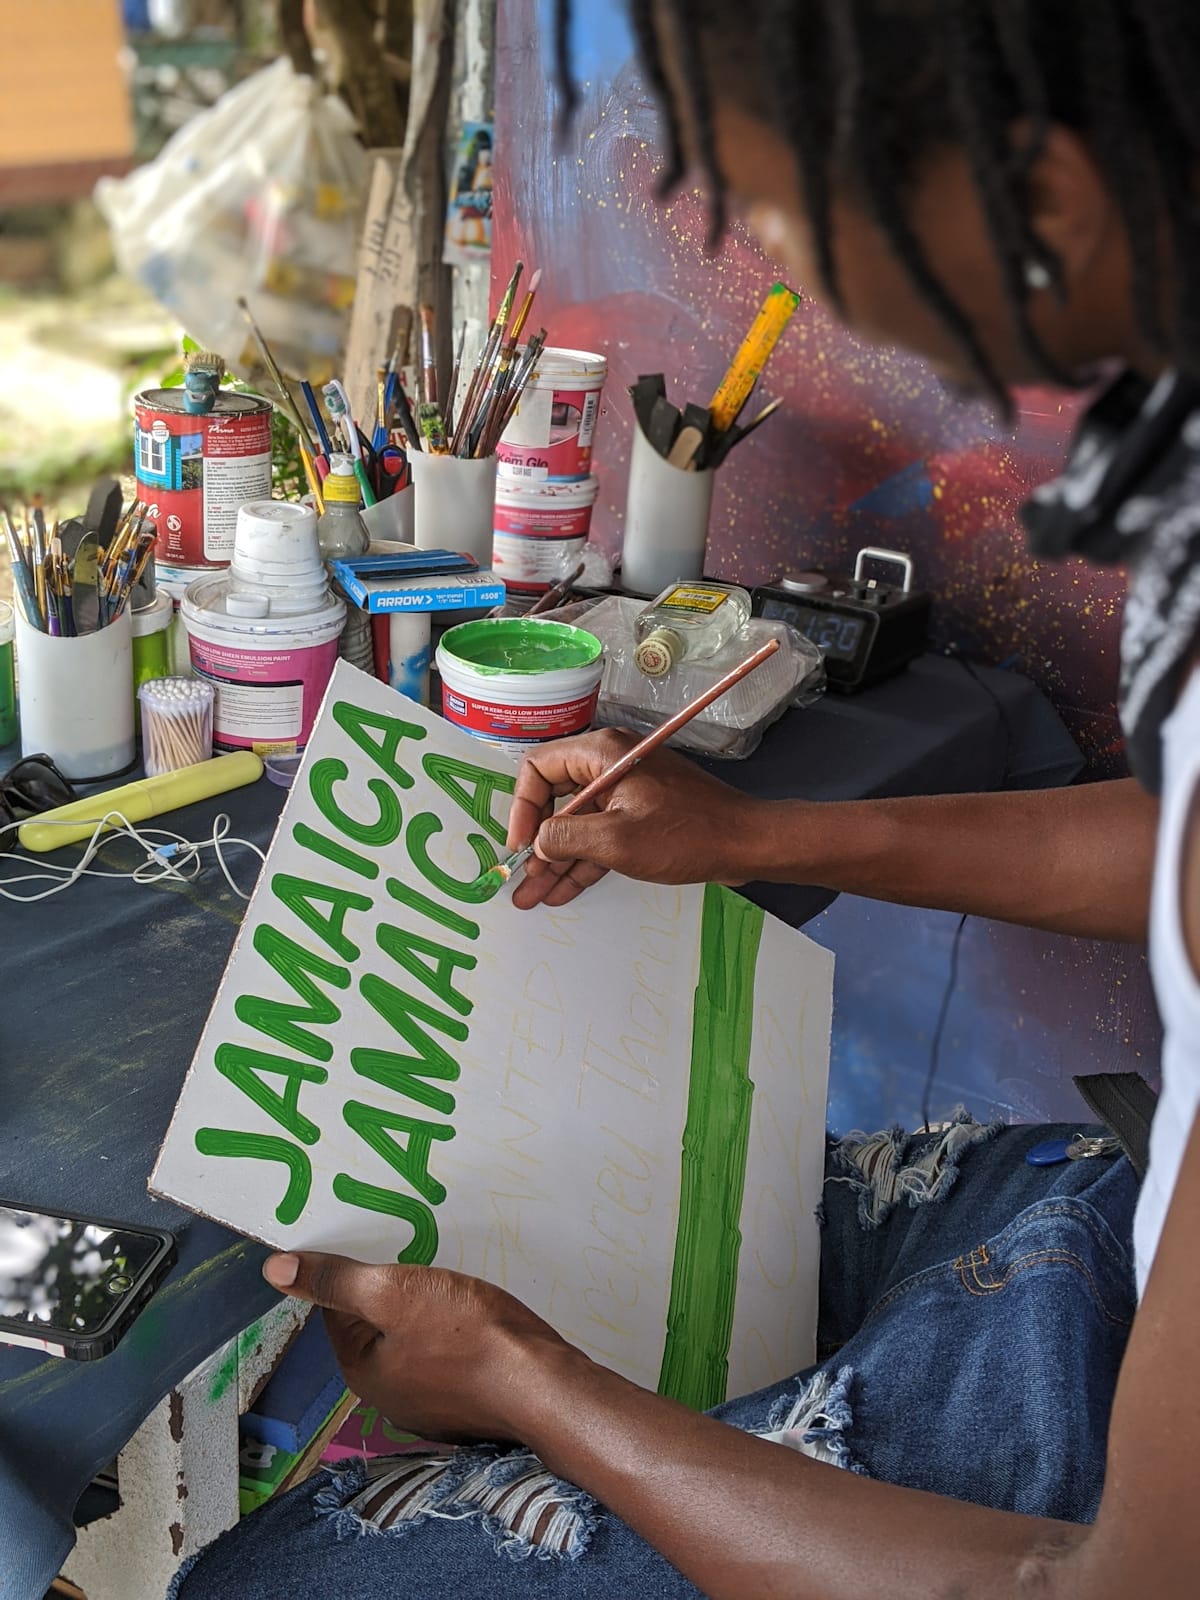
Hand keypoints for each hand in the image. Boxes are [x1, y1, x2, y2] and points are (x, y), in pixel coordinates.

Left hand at [262, 1252, 575, 1442]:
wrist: (544, 1386)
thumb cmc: (469, 1338)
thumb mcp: (394, 1294)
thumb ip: (336, 1281)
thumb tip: (274, 1269)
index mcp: (362, 1371)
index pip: (337, 1307)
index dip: (353, 1268)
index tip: (376, 1238)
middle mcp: (389, 1394)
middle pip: (378, 1322)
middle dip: (396, 1285)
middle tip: (420, 1252)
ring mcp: (432, 1402)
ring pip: (416, 1336)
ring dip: (428, 1305)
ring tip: (452, 1277)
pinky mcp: (469, 1399)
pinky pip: (449, 1352)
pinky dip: (457, 1328)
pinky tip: (477, 1312)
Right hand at [505, 728, 763, 909]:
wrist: (747, 843)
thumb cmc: (686, 834)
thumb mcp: (617, 840)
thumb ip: (567, 838)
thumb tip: (538, 842)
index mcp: (603, 754)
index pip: (539, 768)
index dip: (522, 807)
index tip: (520, 845)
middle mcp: (611, 765)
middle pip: (555, 799)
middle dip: (536, 842)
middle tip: (520, 879)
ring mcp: (627, 791)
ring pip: (578, 824)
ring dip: (556, 860)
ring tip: (532, 897)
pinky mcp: (640, 815)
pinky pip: (600, 836)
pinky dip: (583, 862)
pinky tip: (563, 891)